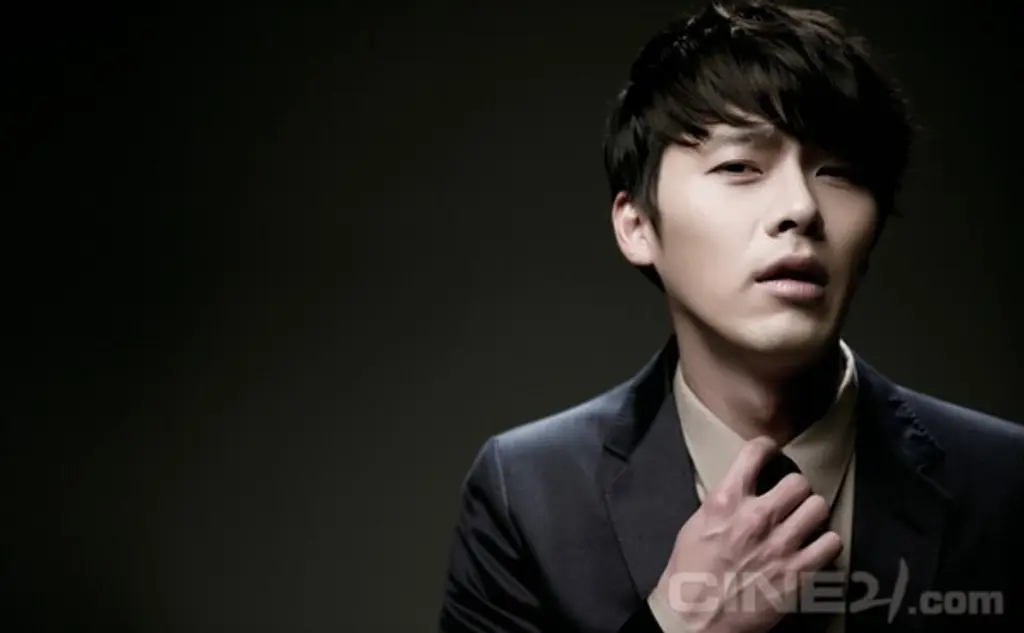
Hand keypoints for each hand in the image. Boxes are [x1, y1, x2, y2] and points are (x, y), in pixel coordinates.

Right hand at [649, 436, 841, 632]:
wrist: (694, 618)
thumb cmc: (689, 572)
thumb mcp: (696, 525)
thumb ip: (722, 502)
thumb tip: (741, 487)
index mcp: (725, 501)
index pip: (756, 452)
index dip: (767, 448)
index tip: (771, 453)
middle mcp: (756, 517)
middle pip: (798, 482)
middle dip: (794, 490)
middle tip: (789, 500)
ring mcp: (780, 545)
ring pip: (818, 507)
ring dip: (811, 513)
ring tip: (804, 521)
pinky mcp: (798, 573)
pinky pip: (832, 543)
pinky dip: (826, 543)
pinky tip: (815, 546)